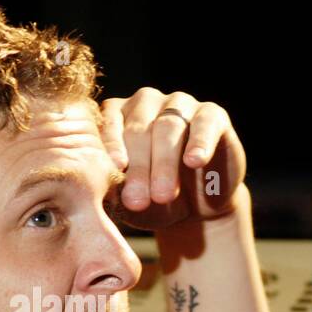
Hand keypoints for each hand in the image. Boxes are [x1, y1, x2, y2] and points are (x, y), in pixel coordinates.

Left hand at [99, 87, 246, 231]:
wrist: (196, 208)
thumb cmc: (152, 201)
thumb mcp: (129, 199)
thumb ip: (113, 192)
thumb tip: (99, 193)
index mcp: (116, 116)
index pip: (108, 125)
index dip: (111, 146)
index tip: (115, 168)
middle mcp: (144, 103)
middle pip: (138, 129)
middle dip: (138, 167)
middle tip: (137, 200)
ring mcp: (179, 104)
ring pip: (168, 126)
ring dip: (164, 163)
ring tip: (162, 195)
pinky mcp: (212, 115)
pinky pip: (204, 123)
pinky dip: (199, 142)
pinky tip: (194, 161)